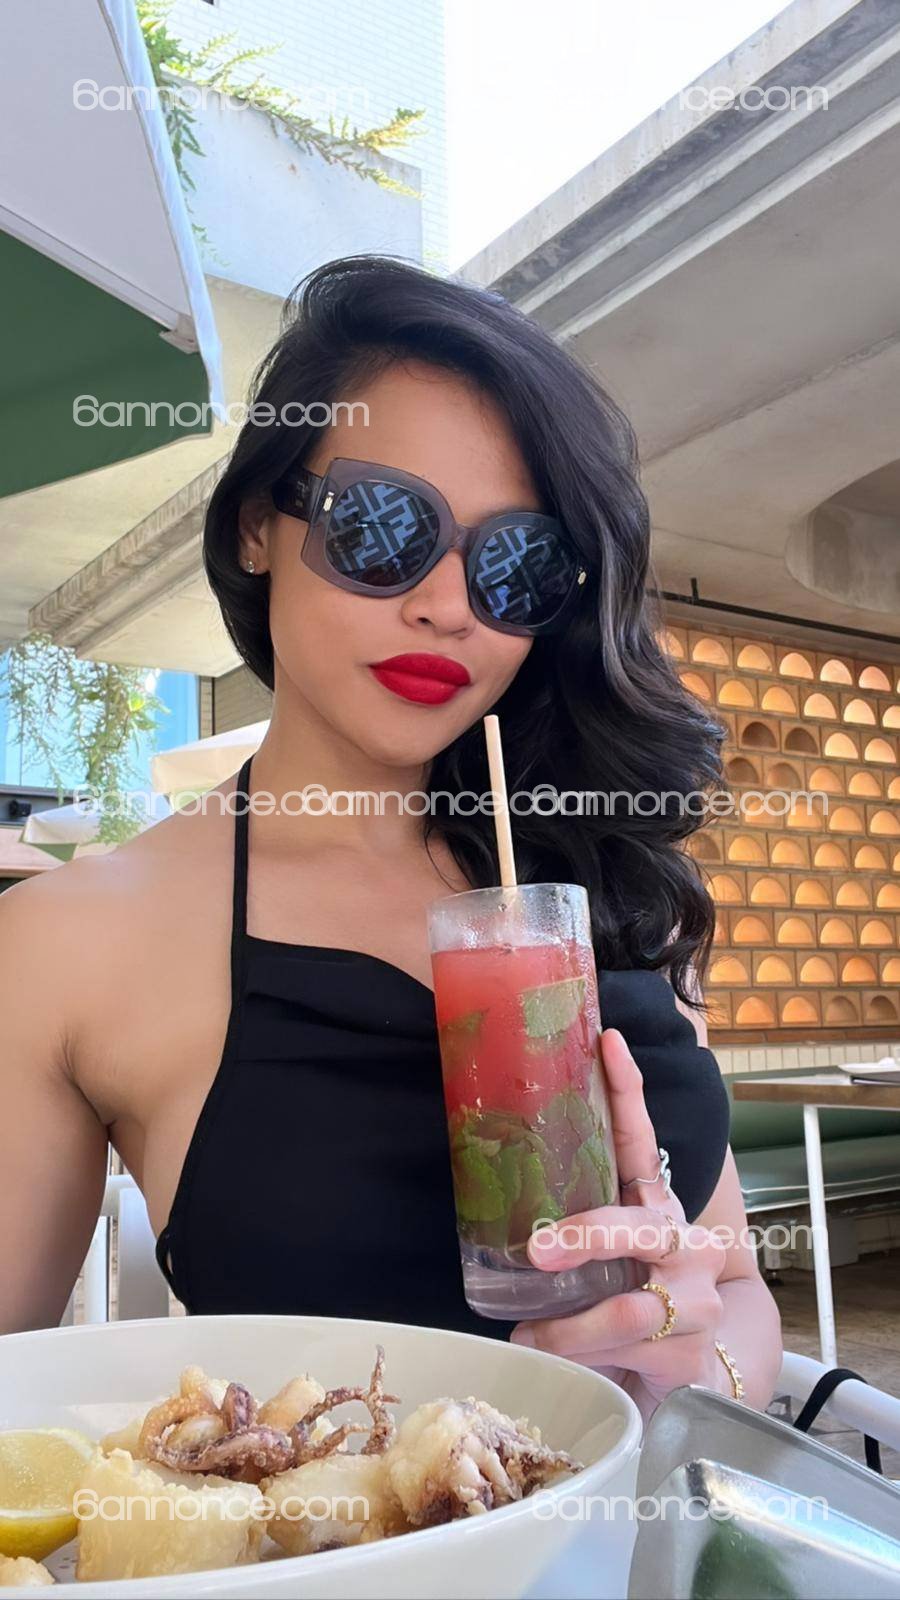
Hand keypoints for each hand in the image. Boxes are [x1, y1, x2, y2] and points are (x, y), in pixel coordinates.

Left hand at [510, 1028, 728, 1408]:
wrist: (688, 1381)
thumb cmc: (625, 1311)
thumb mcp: (594, 1265)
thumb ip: (563, 1236)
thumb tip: (485, 1200)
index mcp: (654, 1209)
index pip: (642, 1141)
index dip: (629, 1091)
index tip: (608, 1041)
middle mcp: (685, 1243)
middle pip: (644, 1226)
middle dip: (590, 1235)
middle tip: (540, 1250)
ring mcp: (697, 1298)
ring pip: (631, 1304)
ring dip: (571, 1324)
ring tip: (530, 1333)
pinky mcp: (692, 1351)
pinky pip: (630, 1352)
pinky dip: (585, 1355)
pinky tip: (558, 1356)